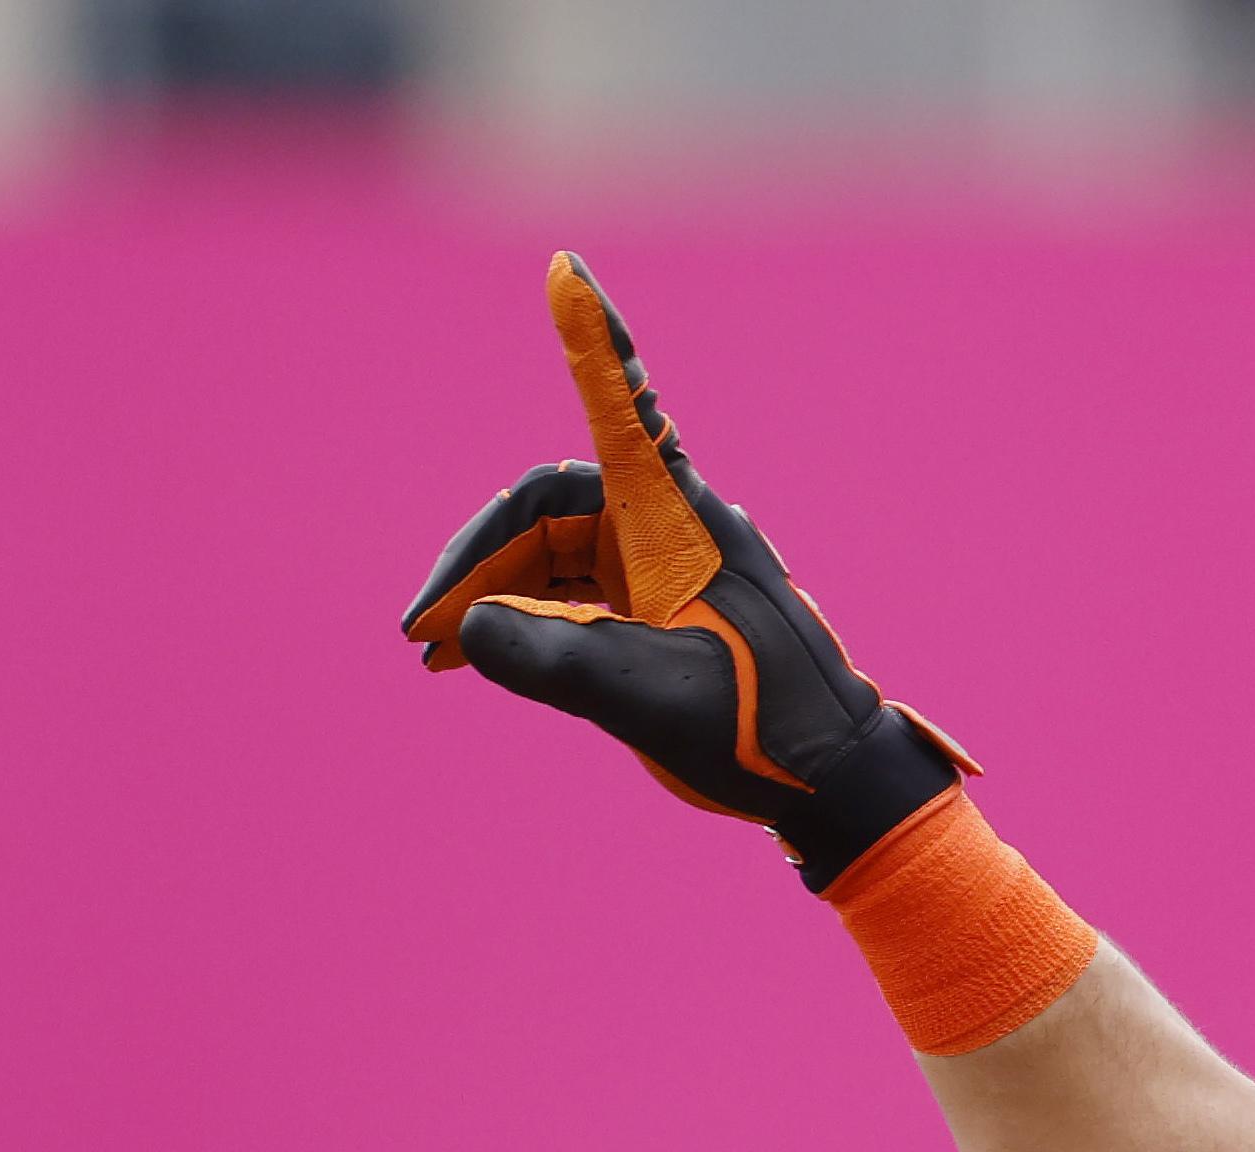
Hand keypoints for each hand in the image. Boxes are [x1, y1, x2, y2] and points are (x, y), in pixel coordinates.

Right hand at [398, 254, 972, 890]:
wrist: (833, 782)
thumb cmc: (762, 729)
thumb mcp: (642, 697)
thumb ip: (550, 659)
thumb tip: (468, 628)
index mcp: (676, 520)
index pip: (622, 409)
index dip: (591, 341)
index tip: (566, 267)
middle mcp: (668, 525)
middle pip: (547, 511)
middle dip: (478, 563)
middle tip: (421, 630)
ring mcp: (663, 566)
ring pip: (551, 556)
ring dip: (491, 597)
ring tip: (433, 655)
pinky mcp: (660, 606)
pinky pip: (572, 592)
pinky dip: (522, 618)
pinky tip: (470, 657)